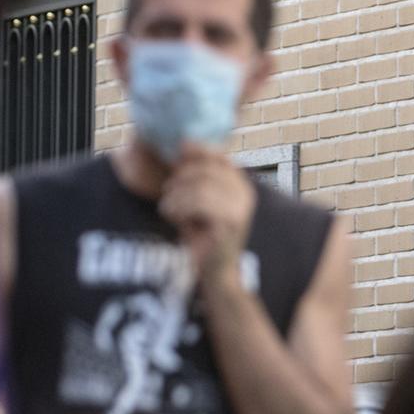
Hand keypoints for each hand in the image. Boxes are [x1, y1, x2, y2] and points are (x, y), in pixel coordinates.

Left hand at [159, 144, 256, 282]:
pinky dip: (180, 207)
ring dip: (177, 196)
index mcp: (240, 185)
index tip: (176, 157)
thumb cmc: (203, 235)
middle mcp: (245, 194)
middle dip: (180, 179)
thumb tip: (185, 141)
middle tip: (168, 194)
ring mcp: (240, 208)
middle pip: (205, 170)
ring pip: (199, 185)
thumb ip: (197, 174)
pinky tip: (173, 217)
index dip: (196, 152)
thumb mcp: (199, 200)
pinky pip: (198, 203)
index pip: (218, 156)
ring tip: (168, 208)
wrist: (215, 272)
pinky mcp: (229, 223)